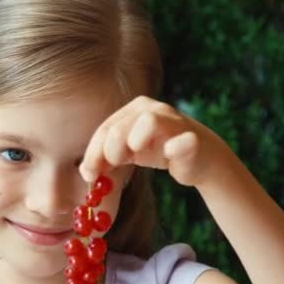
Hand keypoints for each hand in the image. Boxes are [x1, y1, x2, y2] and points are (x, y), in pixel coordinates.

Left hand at [79, 96, 232, 186]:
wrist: (197, 158)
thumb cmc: (157, 151)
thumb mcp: (127, 153)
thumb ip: (106, 159)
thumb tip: (86, 173)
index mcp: (133, 110)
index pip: (105, 129)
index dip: (93, 152)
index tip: (87, 174)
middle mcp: (152, 109)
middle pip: (120, 128)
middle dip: (108, 151)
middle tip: (111, 167)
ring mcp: (173, 121)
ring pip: (148, 122)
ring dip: (135, 140)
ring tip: (134, 156)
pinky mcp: (191, 139)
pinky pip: (183, 141)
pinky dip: (175, 147)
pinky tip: (168, 153)